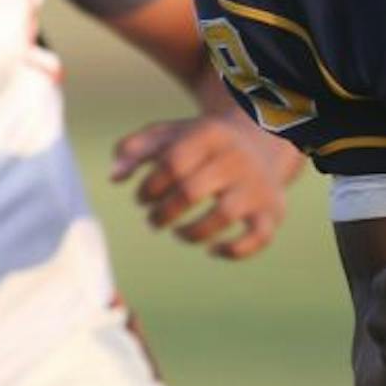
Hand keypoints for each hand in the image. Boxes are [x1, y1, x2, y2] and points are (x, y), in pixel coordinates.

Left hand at [111, 112, 297, 259]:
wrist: (263, 141)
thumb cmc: (203, 143)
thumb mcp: (172, 134)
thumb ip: (137, 149)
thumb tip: (114, 176)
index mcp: (210, 134)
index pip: (172, 162)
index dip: (149, 186)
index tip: (141, 199)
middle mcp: (236, 158)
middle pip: (192, 191)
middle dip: (163, 213)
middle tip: (153, 221)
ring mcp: (256, 186)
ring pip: (223, 215)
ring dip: (191, 233)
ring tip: (178, 233)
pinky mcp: (271, 211)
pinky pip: (257, 237)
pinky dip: (233, 250)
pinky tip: (213, 249)